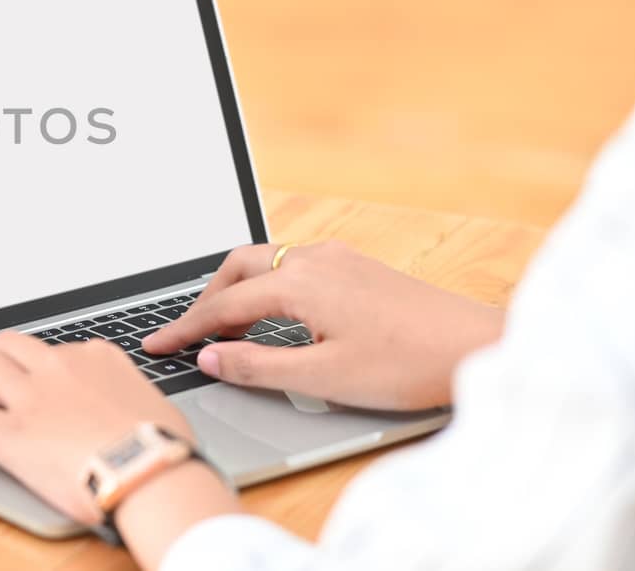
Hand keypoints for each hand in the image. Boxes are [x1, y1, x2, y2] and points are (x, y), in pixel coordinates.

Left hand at [0, 333, 237, 553]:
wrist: (152, 476)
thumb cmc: (164, 451)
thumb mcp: (153, 406)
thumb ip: (127, 398)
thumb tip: (127, 412)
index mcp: (96, 358)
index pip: (56, 350)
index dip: (41, 370)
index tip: (39, 385)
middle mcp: (58, 367)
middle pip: (10, 345)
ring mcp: (29, 397)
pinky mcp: (7, 432)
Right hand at [142, 240, 503, 409]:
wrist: (478, 346)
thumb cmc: (409, 363)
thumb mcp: (323, 376)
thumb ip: (258, 366)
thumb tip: (211, 357)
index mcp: (299, 283)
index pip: (223, 306)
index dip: (185, 329)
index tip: (156, 346)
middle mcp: (314, 259)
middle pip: (237, 267)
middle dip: (205, 299)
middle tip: (188, 335)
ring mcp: (338, 258)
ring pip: (265, 262)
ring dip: (237, 291)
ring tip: (226, 330)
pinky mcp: (357, 266)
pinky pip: (292, 265)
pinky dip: (266, 286)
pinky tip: (275, 316)